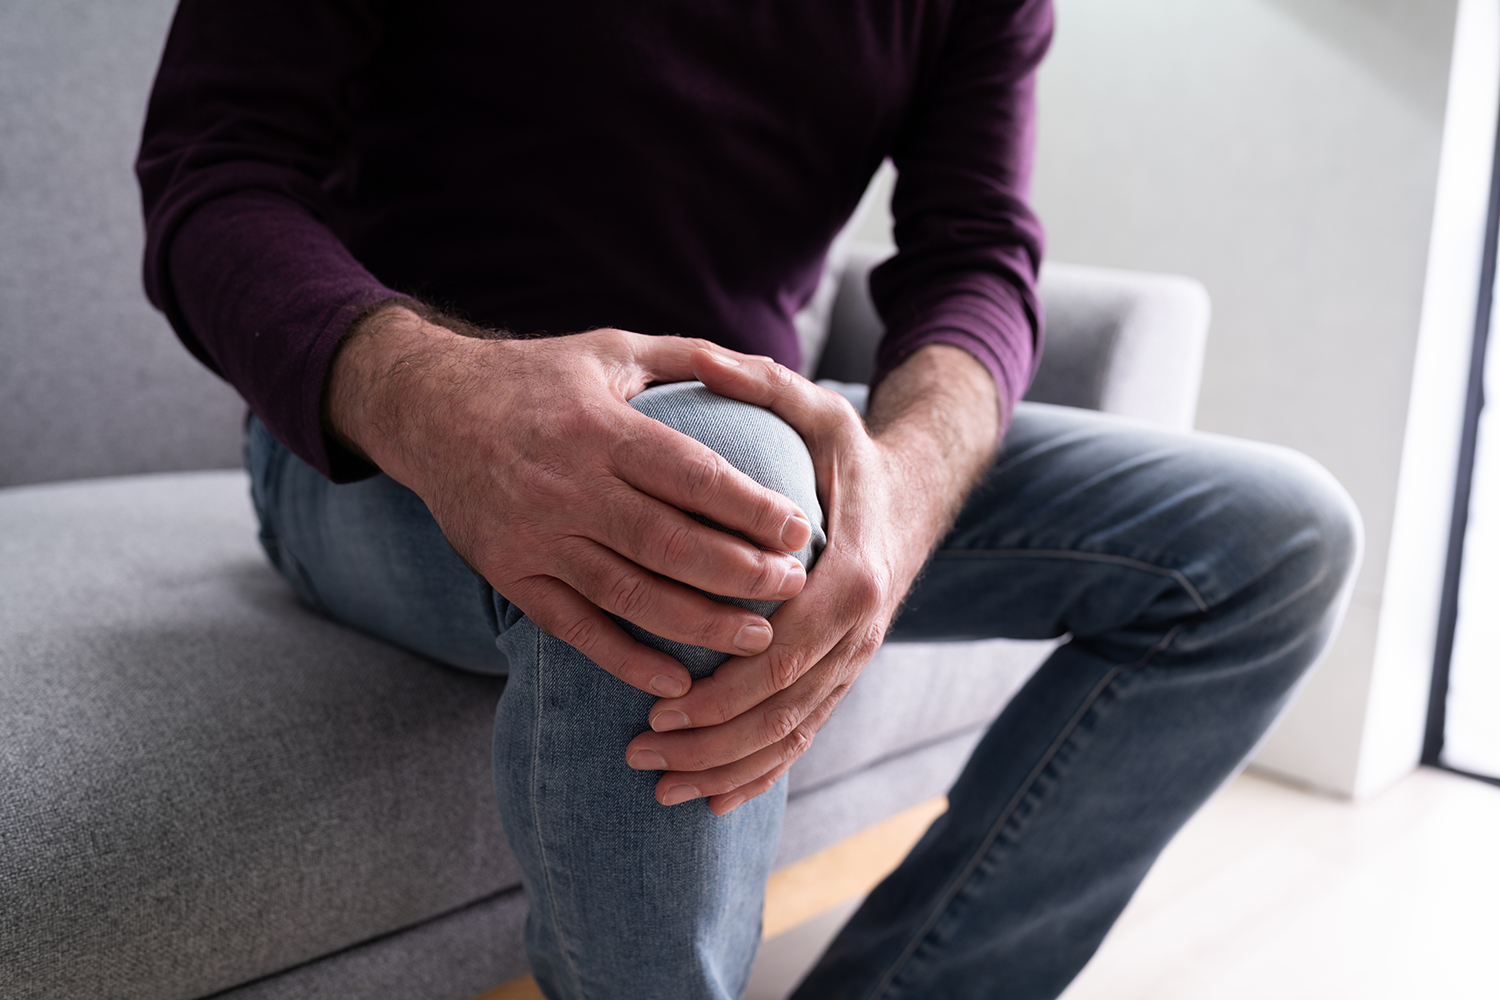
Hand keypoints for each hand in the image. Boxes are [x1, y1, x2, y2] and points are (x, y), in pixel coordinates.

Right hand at [326, 305, 814, 697]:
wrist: (428, 409)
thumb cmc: (536, 377)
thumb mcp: (610, 348)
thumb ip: (687, 357)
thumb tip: (767, 368)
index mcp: (598, 427)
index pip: (691, 476)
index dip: (750, 508)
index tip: (798, 529)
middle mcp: (565, 487)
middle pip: (668, 543)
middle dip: (740, 573)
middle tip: (793, 587)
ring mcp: (534, 538)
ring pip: (629, 595)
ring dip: (698, 625)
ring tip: (757, 638)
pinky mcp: (510, 576)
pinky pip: (575, 629)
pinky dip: (626, 661)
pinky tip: (676, 681)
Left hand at [624, 344, 999, 812]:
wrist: (912, 496)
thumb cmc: (848, 453)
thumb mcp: (817, 409)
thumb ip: (759, 385)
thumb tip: (702, 357)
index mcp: (851, 576)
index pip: (785, 652)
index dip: (724, 691)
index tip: (660, 709)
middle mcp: (859, 632)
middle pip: (783, 709)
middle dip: (710, 743)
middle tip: (638, 756)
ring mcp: (854, 660)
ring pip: (792, 735)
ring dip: (726, 770)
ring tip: (657, 788)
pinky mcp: (842, 675)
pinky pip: (804, 736)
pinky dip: (760, 774)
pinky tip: (709, 800)